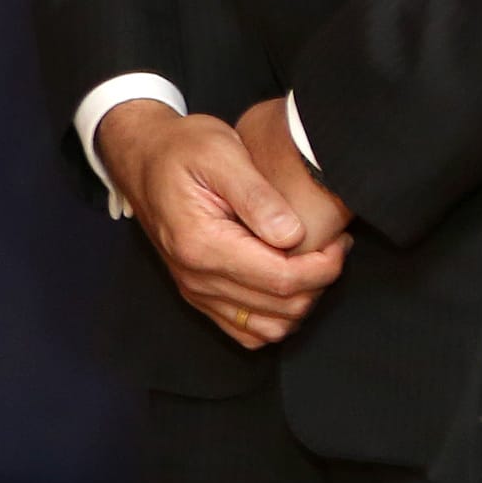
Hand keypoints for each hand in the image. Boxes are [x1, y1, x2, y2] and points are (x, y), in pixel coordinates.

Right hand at [93, 99, 345, 348]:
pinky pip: (248, 332)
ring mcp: (196, 290)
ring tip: (310, 263)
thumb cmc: (181, 150)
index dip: (325, 266)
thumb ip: (258, 196)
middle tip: (332, 245)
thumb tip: (293, 235)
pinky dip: (276, 317)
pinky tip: (285, 282)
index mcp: (202, 244)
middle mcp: (196, 277)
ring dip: (301, 301)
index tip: (338, 239)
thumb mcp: (221, 152)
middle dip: (320, 281)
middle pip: (282, 308)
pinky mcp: (199, 295)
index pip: (282, 279)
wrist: (142, 158)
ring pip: (270, 328)